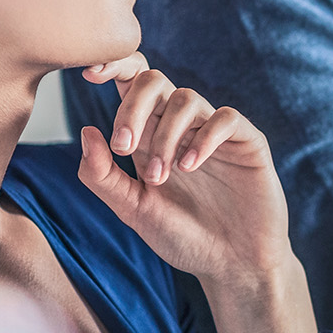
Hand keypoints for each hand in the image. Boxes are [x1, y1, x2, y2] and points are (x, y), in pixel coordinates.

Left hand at [76, 54, 316, 332]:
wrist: (232, 266)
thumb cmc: (183, 238)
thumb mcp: (134, 211)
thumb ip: (103, 176)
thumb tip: (86, 131)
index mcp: (150, 135)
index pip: (132, 83)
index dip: (113, 66)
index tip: (89, 75)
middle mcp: (181, 127)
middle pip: (154, 81)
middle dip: (133, 108)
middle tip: (123, 147)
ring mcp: (214, 132)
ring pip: (186, 98)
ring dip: (165, 135)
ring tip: (161, 176)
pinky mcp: (246, 142)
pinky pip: (225, 118)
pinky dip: (203, 138)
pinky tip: (190, 166)